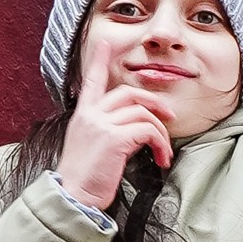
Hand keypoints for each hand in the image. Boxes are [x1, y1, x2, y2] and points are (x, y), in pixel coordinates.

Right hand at [58, 20, 177, 211]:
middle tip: (169, 118)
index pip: (91, 81)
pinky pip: (148, 130)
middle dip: (154, 102)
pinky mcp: (113, 138)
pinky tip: (160, 159)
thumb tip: (131, 130)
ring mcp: (101, 124)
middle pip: (129, 93)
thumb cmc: (83, 179)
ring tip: (163, 153)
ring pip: (143, 113)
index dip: (99, 60)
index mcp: (83, 115)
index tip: (106, 43)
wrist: (72, 198)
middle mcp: (90, 115)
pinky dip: (160, 144)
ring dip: (161, 133)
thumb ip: (105, 130)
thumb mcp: (90, 147)